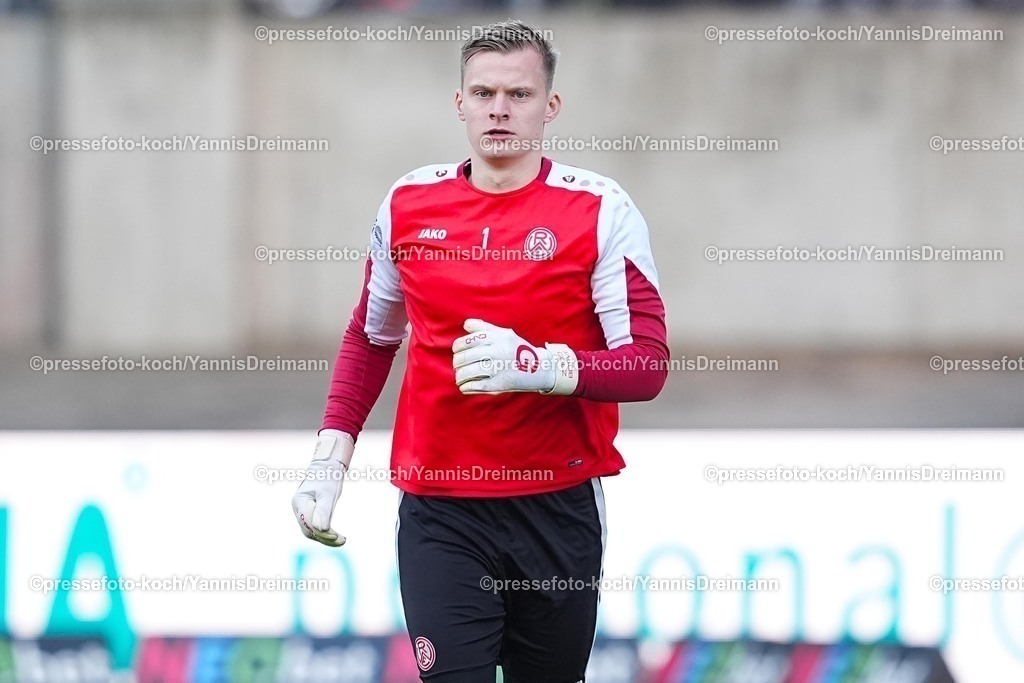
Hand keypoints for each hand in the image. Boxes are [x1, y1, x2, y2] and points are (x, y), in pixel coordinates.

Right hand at [291, 429, 353, 546]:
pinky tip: (336, 536)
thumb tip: (323, 530)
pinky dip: (325, 533)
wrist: (327, 465)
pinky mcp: (309, 512)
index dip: (322, 532)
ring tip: (342, 540)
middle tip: (342, 541)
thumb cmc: (328, 476)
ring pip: (311, 531)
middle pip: (309, 530)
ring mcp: (302, 510)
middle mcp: (298, 507)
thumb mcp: (328, 493)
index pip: (309, 523)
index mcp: (300, 501)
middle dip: (325, 538)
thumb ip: (324, 511)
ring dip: (326, 538)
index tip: (337, 536)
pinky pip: (315, 527)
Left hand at [452, 319, 577, 394]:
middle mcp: (496, 351)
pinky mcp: (500, 384)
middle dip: (457, 363)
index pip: (467, 341)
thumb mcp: (504, 334)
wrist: (541, 368)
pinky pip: (476, 386)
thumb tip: (466, 324)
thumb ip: (484, 328)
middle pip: (464, 358)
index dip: (457, 347)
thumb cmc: (519, 349)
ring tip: (460, 378)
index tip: (457, 351)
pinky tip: (465, 386)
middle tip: (458, 366)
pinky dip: (466, 387)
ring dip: (460, 376)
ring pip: (468, 372)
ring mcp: (498, 368)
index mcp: (496, 338)